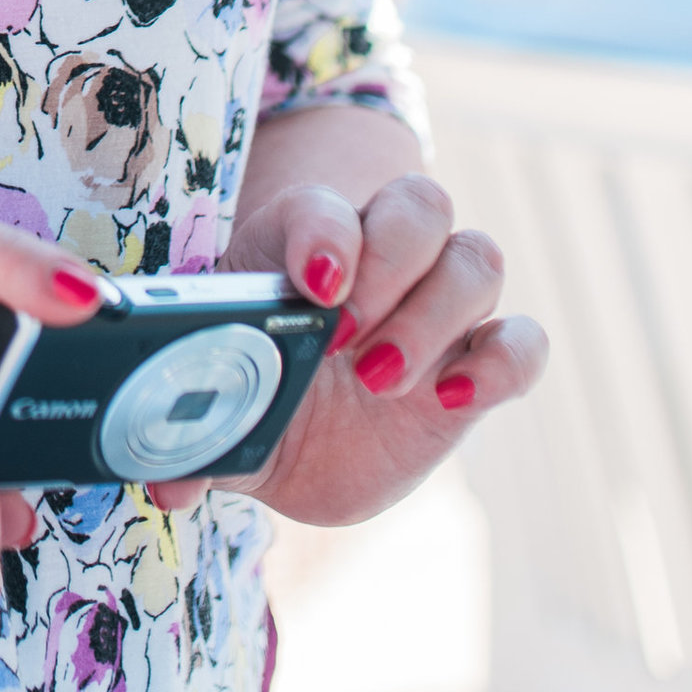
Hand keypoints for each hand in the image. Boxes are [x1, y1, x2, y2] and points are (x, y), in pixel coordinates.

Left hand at [149, 166, 545, 527]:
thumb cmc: (247, 387)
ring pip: (477, 258)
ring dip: (434, 314)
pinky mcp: (474, 364)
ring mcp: (436, 306)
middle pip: (420, 206)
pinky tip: (452, 397)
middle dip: (391, 263)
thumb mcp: (213, 404)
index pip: (325, 206)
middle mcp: (379, 257)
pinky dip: (504, 361)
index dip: (326, 233)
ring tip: (377, 379)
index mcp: (302, 241)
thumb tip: (167, 485)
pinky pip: (524, 342)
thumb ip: (191, 432)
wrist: (291, 437)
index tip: (314, 283)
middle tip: (344, 336)